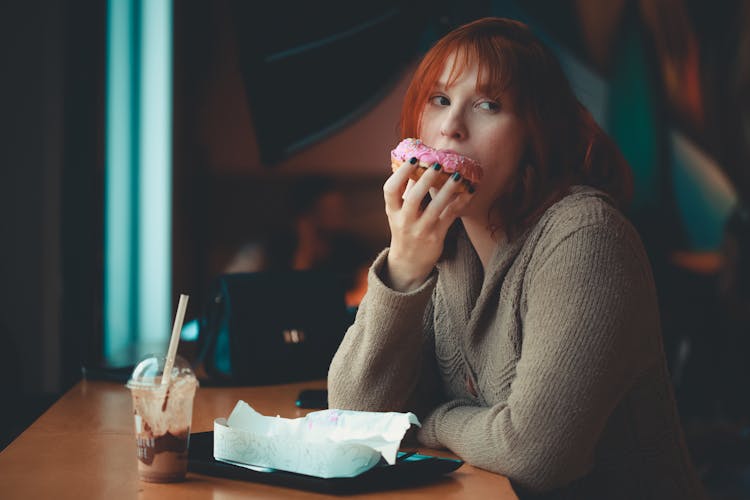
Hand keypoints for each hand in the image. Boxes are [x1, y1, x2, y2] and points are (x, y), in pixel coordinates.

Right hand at [382, 158, 472, 291]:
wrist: (409, 262)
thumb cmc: (405, 230)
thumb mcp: (398, 213)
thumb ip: (405, 192)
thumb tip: (415, 164)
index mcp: (392, 211)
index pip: (390, 190)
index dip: (401, 173)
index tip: (413, 159)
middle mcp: (404, 221)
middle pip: (413, 197)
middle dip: (426, 179)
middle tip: (438, 164)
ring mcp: (420, 230)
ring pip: (435, 207)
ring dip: (448, 189)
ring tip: (458, 175)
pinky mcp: (436, 236)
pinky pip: (450, 215)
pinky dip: (461, 202)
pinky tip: (469, 190)